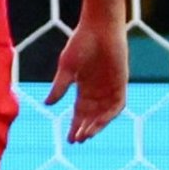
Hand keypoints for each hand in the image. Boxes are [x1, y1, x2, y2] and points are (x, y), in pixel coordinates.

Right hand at [44, 6, 129, 143]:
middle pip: (91, 116)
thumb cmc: (80, 44)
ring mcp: (110, 87)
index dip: (74, 126)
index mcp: (84, 87)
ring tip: (86, 135)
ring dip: (96, 125)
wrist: (99, 28)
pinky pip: (118, 103)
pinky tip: (101, 122)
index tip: (68, 139)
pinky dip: (110, 114)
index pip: (79, 112)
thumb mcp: (66, 68)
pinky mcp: (121, 82)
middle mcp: (98, 91)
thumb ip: (59, 87)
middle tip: (75, 141)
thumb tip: (47, 104)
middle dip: (83, 129)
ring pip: (104, 114)